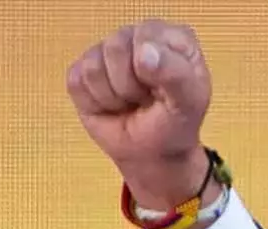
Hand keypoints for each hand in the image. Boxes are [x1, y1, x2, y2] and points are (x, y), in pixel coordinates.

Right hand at [66, 20, 213, 208]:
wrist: (153, 154)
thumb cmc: (174, 124)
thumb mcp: (190, 104)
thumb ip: (176, 75)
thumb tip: (144, 52)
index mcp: (170, 36)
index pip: (147, 35)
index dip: (152, 69)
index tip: (164, 90)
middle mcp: (136, 36)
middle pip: (115, 47)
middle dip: (130, 85)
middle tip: (145, 100)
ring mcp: (106, 51)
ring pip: (93, 67)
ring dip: (113, 97)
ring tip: (130, 103)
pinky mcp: (82, 71)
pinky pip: (77, 82)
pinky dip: (95, 103)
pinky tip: (111, 106)